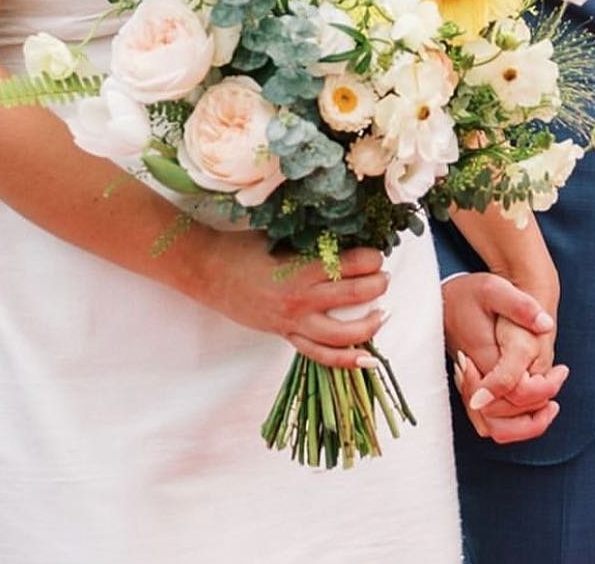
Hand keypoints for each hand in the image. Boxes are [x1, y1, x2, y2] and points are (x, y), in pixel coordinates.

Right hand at [200, 233, 388, 368]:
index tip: (377, 254)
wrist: (211, 273)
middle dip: (377, 285)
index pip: (350, 264)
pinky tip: (368, 359)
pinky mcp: (286, 336)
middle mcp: (301, 298)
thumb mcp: (281, 237)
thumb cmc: (245, 249)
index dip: (371, 258)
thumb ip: (312, 241)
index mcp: (301, 268)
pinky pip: (320, 355)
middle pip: (354, 295)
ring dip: (369, 325)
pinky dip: (345, 360)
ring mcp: (293, 322)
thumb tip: (348, 234)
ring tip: (382, 313)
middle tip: (383, 277)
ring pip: (342, 334)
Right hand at [443, 272, 566, 443]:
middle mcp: (475, 379)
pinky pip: (486, 421)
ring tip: (549, 405)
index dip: (543, 389)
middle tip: (559, 381)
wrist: (444, 300)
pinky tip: (531, 405)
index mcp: (484, 357)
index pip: (515, 393)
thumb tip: (545, 325)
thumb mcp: (495, 289)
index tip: (562, 370)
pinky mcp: (470, 388)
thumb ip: (520, 306)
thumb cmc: (470, 293)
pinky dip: (509, 422)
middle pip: (504, 419)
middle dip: (537, 412)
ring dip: (523, 425)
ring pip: (493, 427)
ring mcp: (470, 386)